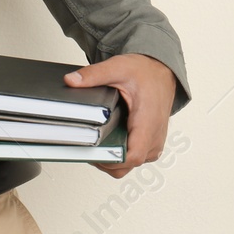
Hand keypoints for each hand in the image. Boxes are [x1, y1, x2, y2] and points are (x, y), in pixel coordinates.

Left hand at [64, 54, 175, 178]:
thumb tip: (72, 81)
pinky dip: (119, 154)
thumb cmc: (147, 72)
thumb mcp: (118, 68)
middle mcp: (154, 136)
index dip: (110, 159)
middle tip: (87, 146)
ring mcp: (154, 142)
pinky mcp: (151, 142)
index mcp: (148, 121)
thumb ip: (94, 75)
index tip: (93, 152)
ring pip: (130, 164)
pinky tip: (107, 141)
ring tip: (96, 143)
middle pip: (127, 165)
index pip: (132, 156)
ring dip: (112, 158)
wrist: (162, 71)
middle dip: (105, 160)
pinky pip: (134, 158)